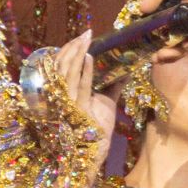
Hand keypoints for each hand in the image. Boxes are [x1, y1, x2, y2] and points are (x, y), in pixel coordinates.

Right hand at [45, 32, 116, 187]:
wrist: (93, 154)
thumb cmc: (97, 130)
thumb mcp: (105, 103)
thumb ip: (112, 86)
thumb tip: (126, 70)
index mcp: (63, 93)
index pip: (61, 67)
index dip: (69, 51)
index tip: (81, 38)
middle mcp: (60, 96)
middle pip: (61, 65)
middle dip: (73, 47)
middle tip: (86, 33)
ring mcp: (66, 103)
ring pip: (67, 72)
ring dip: (76, 53)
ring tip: (86, 39)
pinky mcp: (76, 109)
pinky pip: (78, 86)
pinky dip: (83, 70)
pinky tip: (88, 57)